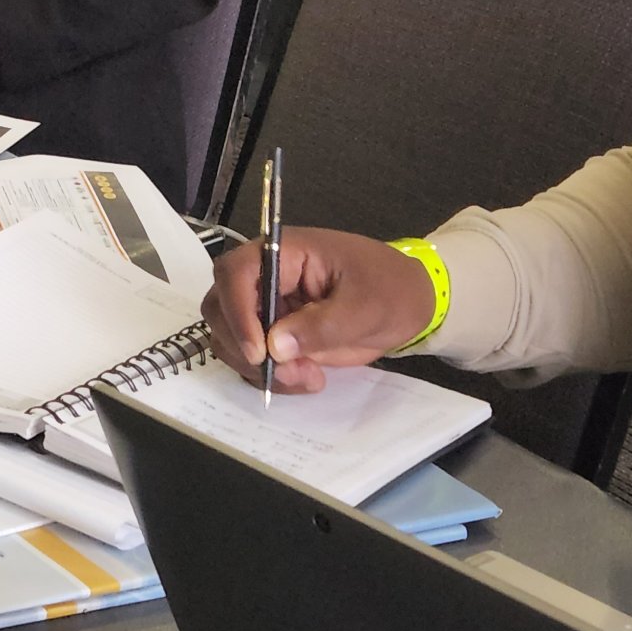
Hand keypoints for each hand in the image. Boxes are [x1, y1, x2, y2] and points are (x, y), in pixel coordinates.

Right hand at [199, 227, 438, 394]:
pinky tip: (306, 378)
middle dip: (245, 346)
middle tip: (288, 371)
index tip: (259, 351)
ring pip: (229, 336)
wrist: (410, 301)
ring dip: (257, 366)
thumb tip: (274, 347)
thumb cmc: (391, 289)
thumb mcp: (367, 307)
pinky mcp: (271, 330)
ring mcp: (265, 303)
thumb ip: (322, 326)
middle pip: (220, 305)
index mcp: (284, 252)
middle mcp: (264, 275)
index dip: (237, 310)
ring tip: (307, 377)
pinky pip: (250, 355)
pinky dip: (268, 375)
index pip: (236, 271)